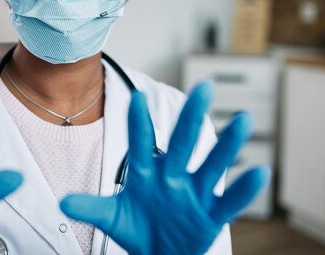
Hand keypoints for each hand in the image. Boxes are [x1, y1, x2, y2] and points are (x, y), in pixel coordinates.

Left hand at [60, 81, 269, 254]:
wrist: (159, 254)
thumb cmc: (138, 229)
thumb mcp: (113, 217)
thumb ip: (92, 207)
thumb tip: (63, 202)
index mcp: (147, 173)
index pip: (142, 143)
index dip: (139, 122)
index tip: (136, 96)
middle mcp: (173, 176)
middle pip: (183, 144)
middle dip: (191, 118)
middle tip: (203, 87)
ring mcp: (194, 193)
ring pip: (212, 165)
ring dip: (227, 144)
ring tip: (242, 120)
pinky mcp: (210, 215)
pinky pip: (229, 201)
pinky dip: (244, 189)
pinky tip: (260, 172)